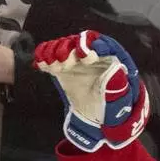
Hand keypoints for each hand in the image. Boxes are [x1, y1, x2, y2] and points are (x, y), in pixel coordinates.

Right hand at [32, 30, 146, 151]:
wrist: (96, 118)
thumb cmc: (111, 107)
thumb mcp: (119, 99)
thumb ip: (117, 85)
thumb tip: (114, 69)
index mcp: (108, 59)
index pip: (100, 43)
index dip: (92, 47)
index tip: (86, 57)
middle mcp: (90, 55)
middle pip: (77, 42)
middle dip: (69, 50)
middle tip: (64, 64)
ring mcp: (74, 61)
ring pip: (63, 46)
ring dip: (54, 52)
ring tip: (52, 65)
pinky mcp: (61, 69)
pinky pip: (50, 58)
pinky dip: (43, 58)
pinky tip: (40, 64)